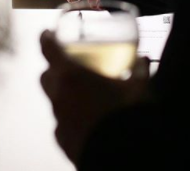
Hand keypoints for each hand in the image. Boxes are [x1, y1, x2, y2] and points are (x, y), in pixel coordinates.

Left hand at [40, 30, 149, 163]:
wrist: (123, 155)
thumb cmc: (127, 115)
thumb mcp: (139, 87)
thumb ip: (139, 69)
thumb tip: (143, 59)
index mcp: (71, 75)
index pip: (48, 48)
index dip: (46, 38)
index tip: (47, 33)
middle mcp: (59, 95)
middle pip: (46, 76)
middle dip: (55, 70)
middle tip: (72, 67)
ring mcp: (58, 119)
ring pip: (54, 100)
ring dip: (64, 94)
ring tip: (84, 95)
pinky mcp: (63, 141)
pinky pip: (62, 123)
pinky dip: (70, 118)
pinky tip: (88, 120)